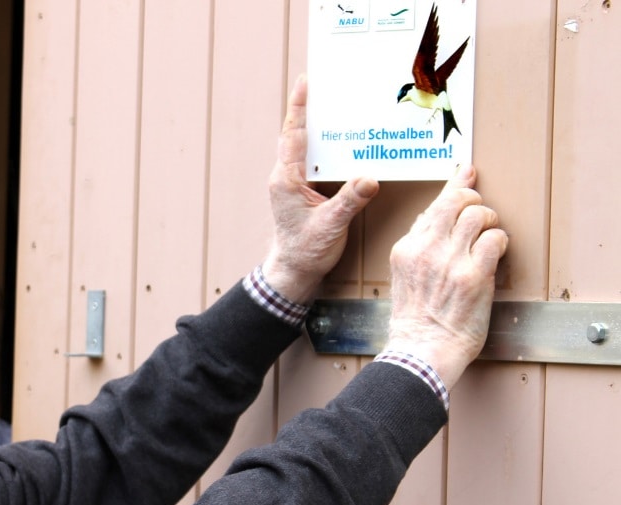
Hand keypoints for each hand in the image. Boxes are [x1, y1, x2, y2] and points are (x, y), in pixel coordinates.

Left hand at [262, 74, 378, 302]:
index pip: (293, 136)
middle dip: (310, 109)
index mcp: (286, 180)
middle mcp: (285, 177)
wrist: (294, 270)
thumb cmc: (306, 250)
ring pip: (305, 147)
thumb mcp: (331, 225)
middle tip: (324, 84)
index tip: (305, 83)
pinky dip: (326, 148)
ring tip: (336, 106)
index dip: (299, 108)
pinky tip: (343, 142)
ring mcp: (292, 183)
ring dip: (318, 128)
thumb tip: (369, 178)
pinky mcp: (301, 190)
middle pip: (297, 135)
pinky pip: (313, 161)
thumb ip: (349, 201)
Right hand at [386, 164, 508, 387]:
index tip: (467, 172)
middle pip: (457, 200)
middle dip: (475, 201)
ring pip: (478, 214)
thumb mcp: (403, 278)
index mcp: (406, 249)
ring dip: (490, 221)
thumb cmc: (415, 323)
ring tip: (490, 236)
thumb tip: (434, 221)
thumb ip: (419, 249)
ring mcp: (449, 261)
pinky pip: (495, 239)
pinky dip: (499, 242)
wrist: (421, 351)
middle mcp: (425, 249)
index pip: (432, 206)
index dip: (455, 186)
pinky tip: (495, 254)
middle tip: (483, 215)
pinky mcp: (474, 275)